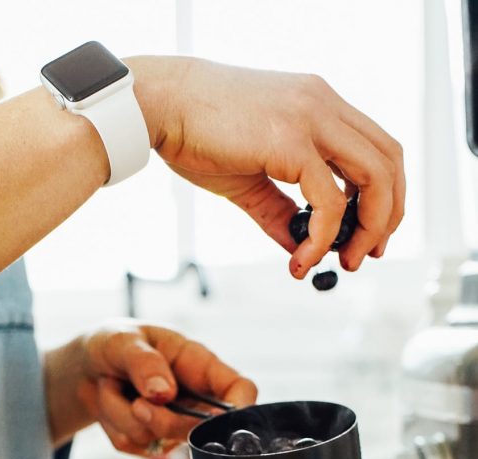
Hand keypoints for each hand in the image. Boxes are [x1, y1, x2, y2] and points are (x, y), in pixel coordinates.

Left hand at [73, 320, 256, 455]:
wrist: (87, 366)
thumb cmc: (115, 344)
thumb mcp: (123, 340)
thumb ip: (144, 362)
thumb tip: (164, 393)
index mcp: (200, 365)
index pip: (239, 389)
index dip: (241, 407)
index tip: (221, 417)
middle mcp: (193, 398)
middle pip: (199, 429)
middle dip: (160, 418)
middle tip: (135, 400)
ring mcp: (173, 424)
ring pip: (157, 438)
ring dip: (122, 413)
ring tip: (113, 385)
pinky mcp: (149, 442)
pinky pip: (132, 446)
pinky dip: (112, 425)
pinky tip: (112, 403)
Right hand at [129, 58, 404, 277]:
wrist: (160, 106)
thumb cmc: (196, 135)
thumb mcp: (250, 178)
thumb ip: (280, 212)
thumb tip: (301, 250)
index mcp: (319, 105)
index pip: (378, 149)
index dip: (386, 196)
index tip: (369, 235)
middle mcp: (323, 104)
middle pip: (389, 161)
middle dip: (386, 217)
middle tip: (365, 255)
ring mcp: (311, 118)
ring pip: (374, 177)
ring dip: (367, 228)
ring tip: (341, 262)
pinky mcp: (290, 140)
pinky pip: (329, 200)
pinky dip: (323, 238)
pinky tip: (301, 260)